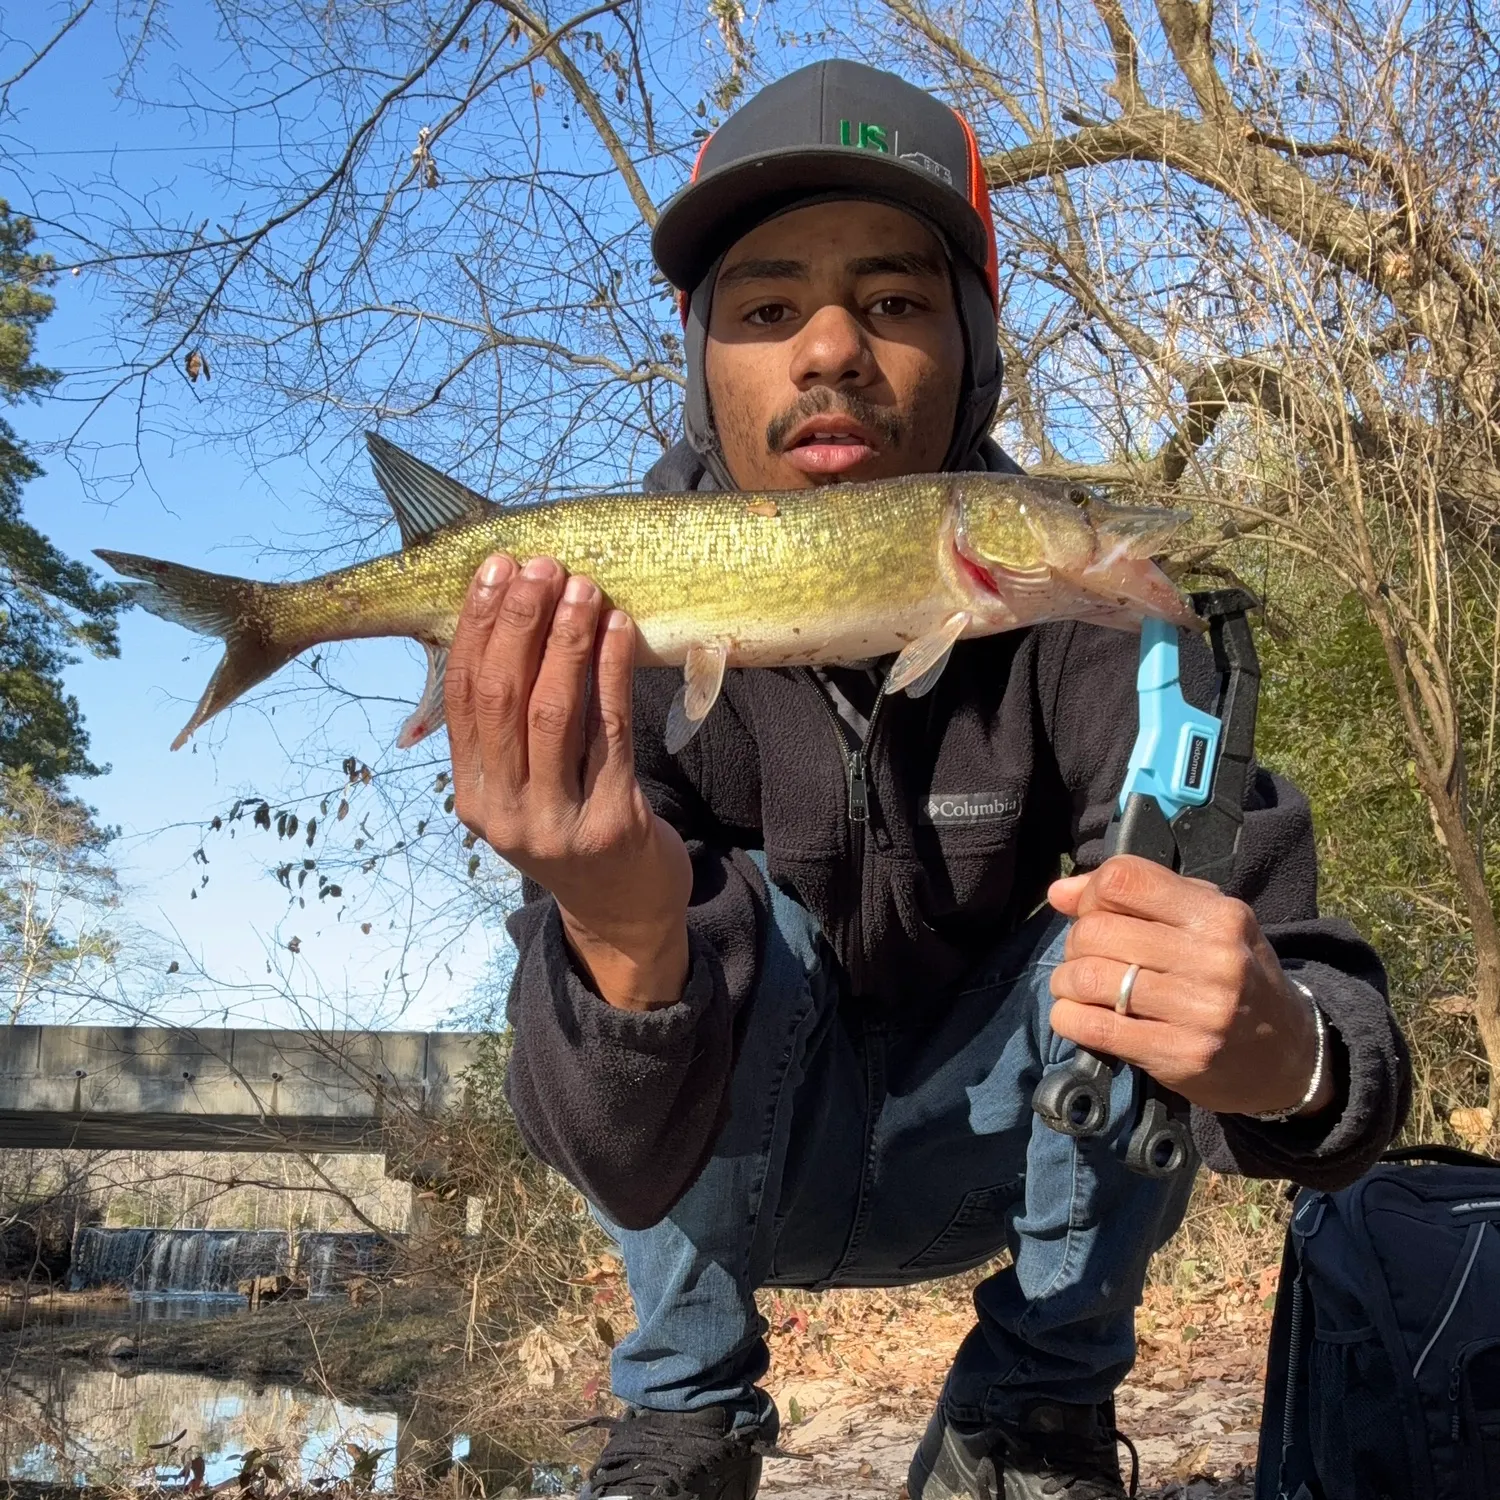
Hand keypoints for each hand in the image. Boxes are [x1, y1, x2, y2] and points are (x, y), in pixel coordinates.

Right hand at [446, 554, 691, 1011]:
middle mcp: (503, 811)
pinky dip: (612, 675)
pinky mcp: (611, 823)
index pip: (462, 697)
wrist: (623, 914)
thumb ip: (513, 730)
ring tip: (582, 587)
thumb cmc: (574, 830)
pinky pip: (610, 733)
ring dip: (566, 641)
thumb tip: (517, 620)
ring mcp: (554, 822)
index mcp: (472, 795)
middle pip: (502, 698)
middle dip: (518, 623)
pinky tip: (619, 631)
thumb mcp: (525, 790)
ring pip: (552, 712)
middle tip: (540, 566)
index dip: (475, 628)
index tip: (494, 571)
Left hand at [1047, 855, 1333, 1117]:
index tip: (1092, 911)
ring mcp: (1199, 1010)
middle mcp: (1213, 959)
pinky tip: (1075, 1015)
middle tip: (1084, 956)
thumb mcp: (1205, 924)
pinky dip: (1069, 1018)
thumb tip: (1060, 892)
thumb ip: (1138, 898)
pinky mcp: (1180, 1055)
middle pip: (1098, 930)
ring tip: (1076, 986)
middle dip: (1075, 942)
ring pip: (1090, 977)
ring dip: (1066, 981)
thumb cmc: (1235, 977)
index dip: (1092, 892)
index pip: (1125, 880)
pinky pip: (1096, 1028)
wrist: (1286, 1055)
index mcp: (1219, 916)